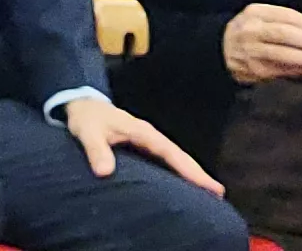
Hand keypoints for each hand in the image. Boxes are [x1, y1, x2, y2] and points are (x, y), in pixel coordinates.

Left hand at [62, 96, 222, 193]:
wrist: (82, 105)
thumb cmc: (87, 119)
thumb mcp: (87, 132)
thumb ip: (96, 149)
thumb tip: (105, 172)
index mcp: (143, 132)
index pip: (170, 152)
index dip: (189, 169)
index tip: (207, 184)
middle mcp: (150, 138)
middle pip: (179, 157)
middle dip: (199, 174)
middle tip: (219, 194)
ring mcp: (149, 143)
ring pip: (175, 160)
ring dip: (191, 175)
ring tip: (210, 195)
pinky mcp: (144, 149)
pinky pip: (165, 163)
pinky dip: (177, 173)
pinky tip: (184, 188)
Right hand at [218, 2, 301, 85]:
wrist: (221, 49)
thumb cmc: (249, 31)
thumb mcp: (261, 17)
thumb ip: (284, 21)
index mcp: (255, 12)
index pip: (286, 16)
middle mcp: (251, 30)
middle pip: (284, 34)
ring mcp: (251, 51)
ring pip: (283, 54)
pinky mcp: (253, 69)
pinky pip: (280, 69)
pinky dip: (297, 69)